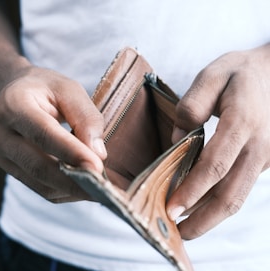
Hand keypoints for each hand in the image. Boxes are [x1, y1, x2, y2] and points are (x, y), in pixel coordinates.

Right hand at [0, 65, 106, 202]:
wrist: (17, 94)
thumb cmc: (47, 90)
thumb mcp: (70, 90)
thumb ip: (86, 118)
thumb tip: (98, 154)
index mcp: (13, 105)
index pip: (43, 134)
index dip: (71, 153)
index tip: (98, 168)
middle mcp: (1, 133)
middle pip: (39, 166)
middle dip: (74, 181)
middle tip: (104, 188)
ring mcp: (2, 156)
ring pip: (41, 184)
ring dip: (73, 190)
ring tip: (99, 188)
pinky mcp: (11, 170)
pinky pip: (41, 189)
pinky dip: (66, 191)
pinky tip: (84, 185)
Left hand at [167, 44, 269, 238]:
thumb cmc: (240, 73)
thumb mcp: (212, 76)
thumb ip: (192, 106)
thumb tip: (178, 140)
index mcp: (243, 122)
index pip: (215, 165)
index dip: (192, 191)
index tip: (171, 209)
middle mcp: (257, 146)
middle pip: (230, 194)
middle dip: (203, 219)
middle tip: (179, 233)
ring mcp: (264, 157)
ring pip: (237, 196)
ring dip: (211, 216)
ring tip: (187, 227)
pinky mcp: (262, 162)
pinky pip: (239, 187)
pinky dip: (219, 201)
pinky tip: (200, 204)